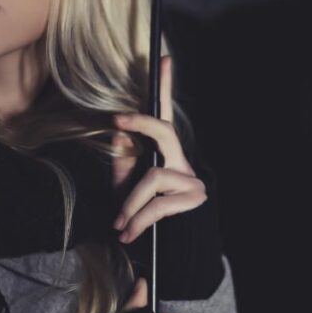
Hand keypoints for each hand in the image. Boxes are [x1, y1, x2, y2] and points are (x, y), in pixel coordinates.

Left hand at [110, 55, 206, 244]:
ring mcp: (191, 179)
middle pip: (164, 131)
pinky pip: (158, 202)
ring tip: (120, 224)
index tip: (164, 58)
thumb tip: (118, 135)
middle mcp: (182, 162)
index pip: (165, 115)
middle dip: (140, 124)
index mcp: (165, 155)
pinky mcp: (194, 199)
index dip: (167, 85)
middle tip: (117, 122)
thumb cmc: (142, 217)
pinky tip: (129, 233)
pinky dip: (139, 218)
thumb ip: (124, 160)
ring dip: (131, 203)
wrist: (168, 253)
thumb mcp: (125, 187)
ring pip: (153, 176)